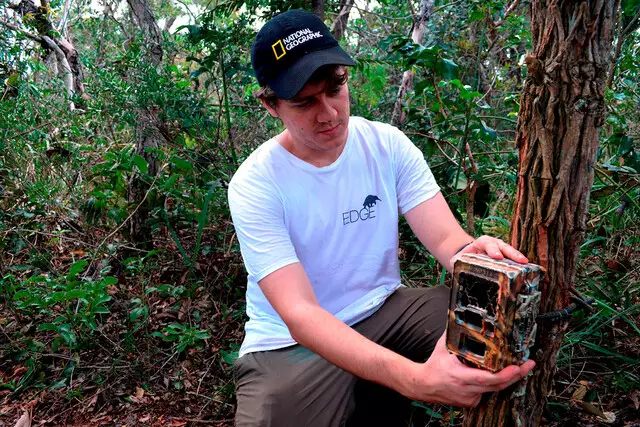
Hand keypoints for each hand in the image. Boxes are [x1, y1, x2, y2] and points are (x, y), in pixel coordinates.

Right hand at [402, 334, 535, 406]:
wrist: (423, 385)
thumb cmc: (434, 365)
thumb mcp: (443, 347)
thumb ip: (454, 334)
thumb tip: (459, 317)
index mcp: (460, 375)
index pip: (487, 378)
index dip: (505, 374)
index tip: (518, 367)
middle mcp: (467, 389)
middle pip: (497, 385)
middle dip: (516, 375)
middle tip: (528, 365)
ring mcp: (470, 398)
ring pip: (494, 389)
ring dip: (506, 378)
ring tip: (520, 367)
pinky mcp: (471, 402)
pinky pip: (487, 392)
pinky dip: (492, 384)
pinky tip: (496, 375)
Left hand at [452, 235, 527, 265]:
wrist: (464, 256)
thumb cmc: (462, 259)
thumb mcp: (458, 260)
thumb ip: (458, 264)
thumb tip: (457, 272)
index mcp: (480, 243)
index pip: (487, 243)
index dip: (493, 250)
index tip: (497, 257)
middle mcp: (492, 245)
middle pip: (502, 246)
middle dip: (511, 253)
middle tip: (520, 260)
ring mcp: (500, 250)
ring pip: (509, 251)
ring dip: (517, 257)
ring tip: (525, 263)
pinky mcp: (504, 258)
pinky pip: (511, 260)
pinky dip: (518, 264)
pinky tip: (525, 269)